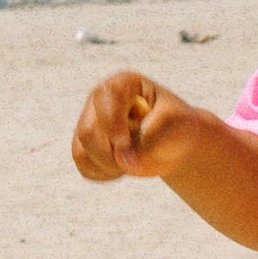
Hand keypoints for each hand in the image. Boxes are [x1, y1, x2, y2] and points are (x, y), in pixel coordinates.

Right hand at [71, 70, 199, 180]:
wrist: (174, 142)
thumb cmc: (176, 126)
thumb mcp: (175, 125)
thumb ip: (152, 139)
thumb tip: (125, 162)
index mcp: (121, 84)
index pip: (103, 98)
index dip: (111, 124)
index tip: (126, 144)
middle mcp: (99, 101)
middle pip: (88, 131)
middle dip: (112, 154)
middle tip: (137, 161)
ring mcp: (88, 122)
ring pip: (81, 151)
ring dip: (109, 166)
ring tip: (134, 163)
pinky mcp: (84, 145)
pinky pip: (84, 166)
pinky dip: (104, 174)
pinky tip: (123, 168)